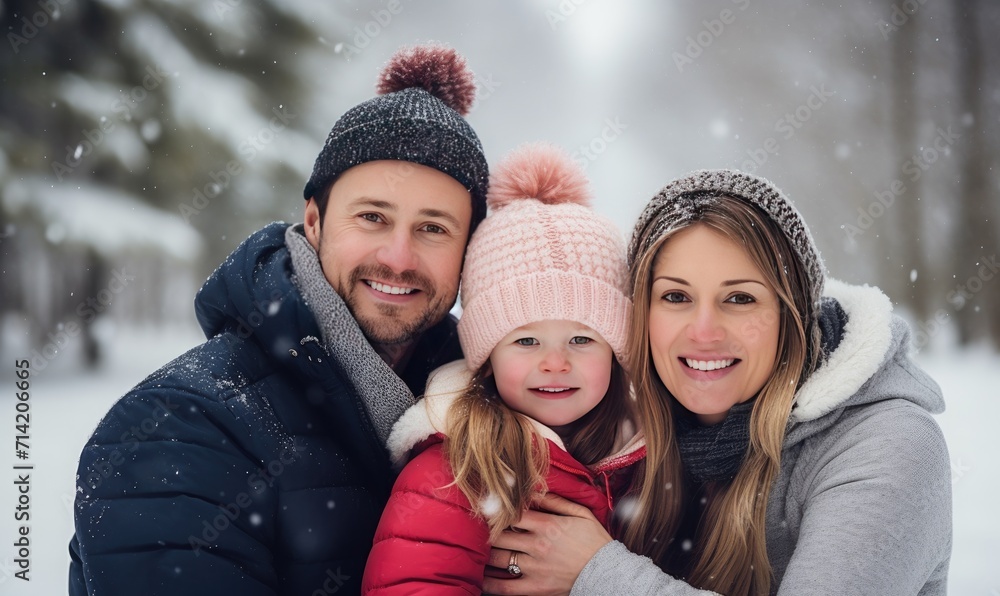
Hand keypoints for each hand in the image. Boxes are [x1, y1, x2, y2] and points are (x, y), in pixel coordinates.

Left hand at [482, 493, 612, 595]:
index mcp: (547, 525)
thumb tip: (533, 490)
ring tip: (476, 548)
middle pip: (499, 535)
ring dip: (484, 553)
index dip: (497, 510)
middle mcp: (537, 545)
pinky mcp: (535, 588)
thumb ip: (555, 501)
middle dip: (486, 531)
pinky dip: (489, 582)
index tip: (489, 509)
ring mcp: (535, 568)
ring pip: (498, 559)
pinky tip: (480, 576)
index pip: (511, 513)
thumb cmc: (594, 540)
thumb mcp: (580, 513)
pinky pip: (505, 587)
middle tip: (477, 528)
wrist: (608, 572)